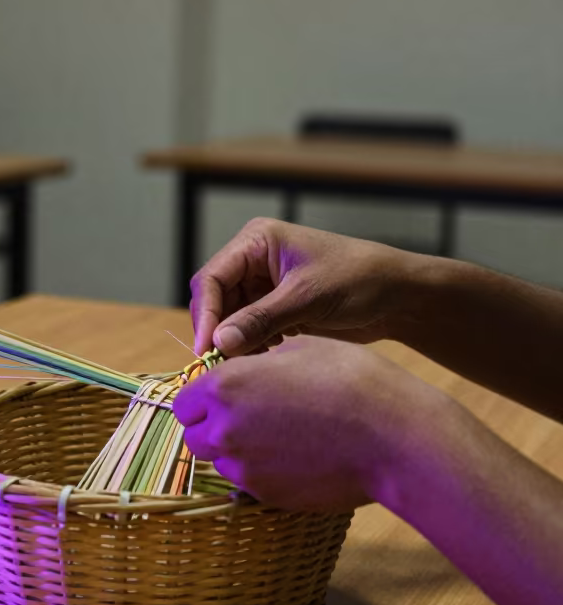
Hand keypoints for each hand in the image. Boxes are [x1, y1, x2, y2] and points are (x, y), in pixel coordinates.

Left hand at [173, 336, 445, 511]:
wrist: (393, 437)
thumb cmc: (351, 380)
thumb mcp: (300, 348)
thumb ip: (257, 362)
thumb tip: (245, 371)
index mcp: (226, 387)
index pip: (183, 402)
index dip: (202, 397)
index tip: (226, 394)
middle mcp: (226, 431)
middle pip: (196, 436)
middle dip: (215, 426)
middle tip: (252, 414)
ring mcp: (247, 470)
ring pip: (223, 464)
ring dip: (239, 451)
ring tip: (282, 434)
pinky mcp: (270, 497)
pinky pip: (252, 484)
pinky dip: (265, 472)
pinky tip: (299, 456)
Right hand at [190, 218, 422, 355]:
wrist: (398, 297)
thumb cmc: (359, 280)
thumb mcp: (307, 298)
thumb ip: (260, 319)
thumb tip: (219, 342)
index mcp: (257, 241)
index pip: (212, 277)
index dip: (206, 314)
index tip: (207, 349)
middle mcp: (254, 259)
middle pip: (216, 299)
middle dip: (220, 330)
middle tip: (224, 364)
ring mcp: (264, 284)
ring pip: (230, 318)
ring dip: (236, 341)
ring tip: (254, 360)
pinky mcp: (276, 307)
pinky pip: (248, 329)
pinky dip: (252, 345)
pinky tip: (270, 353)